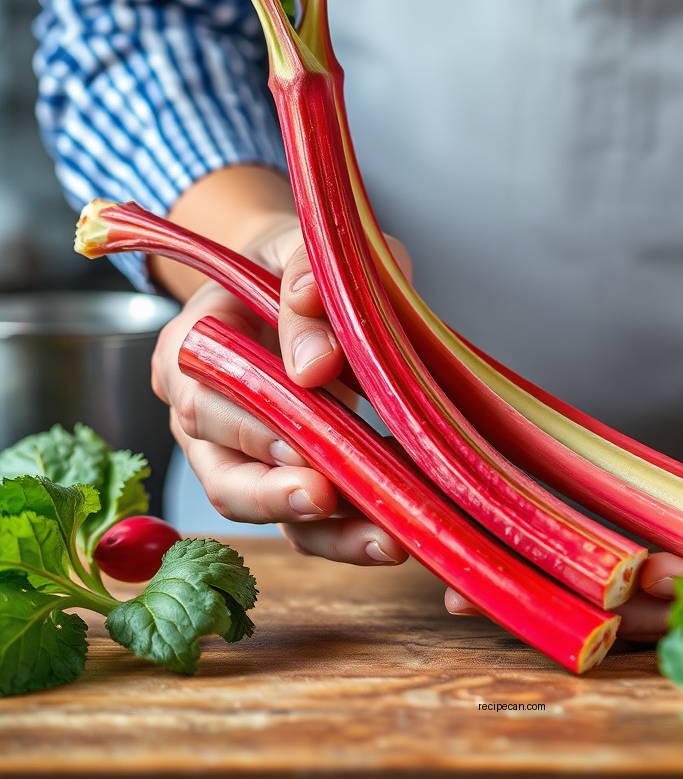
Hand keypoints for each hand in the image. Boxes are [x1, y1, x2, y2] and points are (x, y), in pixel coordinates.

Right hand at [152, 210, 411, 566]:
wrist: (300, 279)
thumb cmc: (302, 261)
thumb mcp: (308, 244)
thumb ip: (308, 276)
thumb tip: (316, 354)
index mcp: (193, 342)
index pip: (205, 391)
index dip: (250, 419)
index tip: (302, 431)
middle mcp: (201, 406)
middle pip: (218, 463)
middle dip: (274, 487)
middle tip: (329, 494)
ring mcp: (236, 450)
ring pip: (257, 507)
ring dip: (318, 528)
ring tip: (382, 537)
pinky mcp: (280, 477)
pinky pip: (299, 525)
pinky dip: (342, 537)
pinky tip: (389, 538)